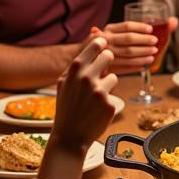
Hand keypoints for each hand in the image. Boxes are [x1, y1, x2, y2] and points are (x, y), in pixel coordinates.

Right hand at [51, 36, 117, 155]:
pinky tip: (97, 110)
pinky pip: (114, 94)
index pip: (94, 46)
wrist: (69, 136)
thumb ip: (78, 66)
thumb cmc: (67, 108)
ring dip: (108, 85)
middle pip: (108, 55)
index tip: (104, 42)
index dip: (101, 43)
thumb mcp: (65, 84)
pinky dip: (108, 100)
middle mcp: (87, 77)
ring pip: (114, 77)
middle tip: (104, 69)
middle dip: (108, 61)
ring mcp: (99, 91)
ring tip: (95, 98)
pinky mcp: (109, 104)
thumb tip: (95, 45)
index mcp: (75, 70)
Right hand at [88, 18, 178, 73]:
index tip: (151, 30)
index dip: (141, 28)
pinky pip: (124, 68)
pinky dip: (135, 66)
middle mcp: (105, 40)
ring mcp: (104, 54)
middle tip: (155, 43)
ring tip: (153, 54)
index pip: (127, 26)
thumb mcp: (118, 33)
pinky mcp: (106, 68)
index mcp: (109, 29)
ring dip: (142, 55)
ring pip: (127, 54)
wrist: (82, 60)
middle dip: (144, 42)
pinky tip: (144, 65)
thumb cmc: (107, 44)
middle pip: (128, 40)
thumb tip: (175, 21)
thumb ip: (144, 28)